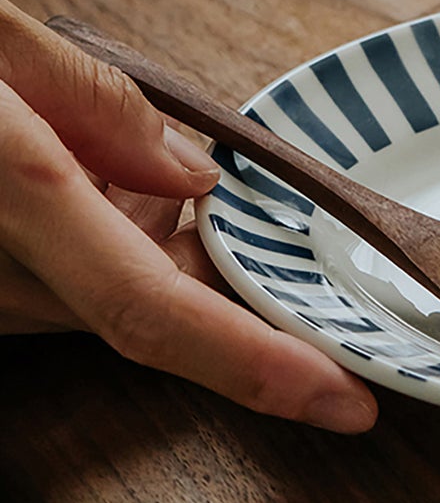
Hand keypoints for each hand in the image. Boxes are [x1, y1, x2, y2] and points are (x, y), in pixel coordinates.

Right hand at [0, 0, 376, 430]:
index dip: (253, 364)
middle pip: (146, 307)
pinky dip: (114, 243)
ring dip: (166, 254)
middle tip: (305, 266)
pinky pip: (62, 280)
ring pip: (106, 295)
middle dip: (232, 290)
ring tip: (150, 179)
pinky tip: (102, 184)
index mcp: (14, 193)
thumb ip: (86, 98)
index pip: (152, 308)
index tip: (343, 405)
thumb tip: (189, 173)